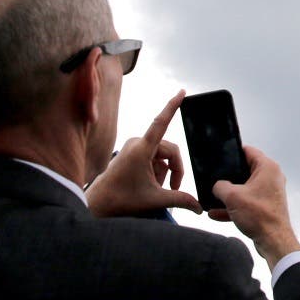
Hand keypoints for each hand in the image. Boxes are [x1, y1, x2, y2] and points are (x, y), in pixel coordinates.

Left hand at [86, 90, 202, 217]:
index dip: (173, 106)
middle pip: (169, 150)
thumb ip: (180, 200)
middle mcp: (138, 143)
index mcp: (142, 149)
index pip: (161, 122)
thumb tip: (200, 207)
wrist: (99, 204)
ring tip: (155, 189)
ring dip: (164, 172)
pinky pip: (154, 157)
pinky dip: (157, 171)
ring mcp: (134, 147)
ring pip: (162, 155)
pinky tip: (150, 185)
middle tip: (173, 189)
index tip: (182, 92)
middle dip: (174, 169)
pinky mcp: (132, 152)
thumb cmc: (122, 200)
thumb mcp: (155, 200)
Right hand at [211, 146, 299, 268]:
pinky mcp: (265, 206)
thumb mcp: (232, 197)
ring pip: (244, 189)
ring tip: (211, 199)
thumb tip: (217, 186)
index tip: (219, 155)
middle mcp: (271, 177)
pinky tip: (215, 214)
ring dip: (228, 195)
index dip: (232, 152)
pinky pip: (246, 203)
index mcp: (267, 168)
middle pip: (244, 171)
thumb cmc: (258, 215)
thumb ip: (220, 186)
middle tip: (213, 177)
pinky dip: (233, 207)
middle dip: (228, 177)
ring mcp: (268, 192)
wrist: (273, 241)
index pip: (248, 151)